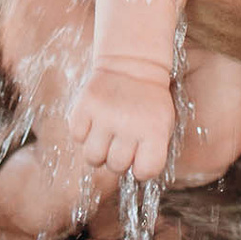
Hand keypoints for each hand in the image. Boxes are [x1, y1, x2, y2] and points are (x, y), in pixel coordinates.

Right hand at [68, 58, 177, 180]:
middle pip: (116, 167)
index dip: (141, 168)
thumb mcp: (163, 125)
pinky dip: (83, 133)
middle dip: (118, 158)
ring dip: (99, 151)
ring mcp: (105, 114)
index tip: (141, 155)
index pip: (145, 172)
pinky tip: (94, 122)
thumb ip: (153, 152)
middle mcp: (130, 124)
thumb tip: (134, 175)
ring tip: (107, 136)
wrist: (132, 64)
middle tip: (123, 140)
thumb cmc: (149, 103)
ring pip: (93, 157)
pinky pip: (77, 137)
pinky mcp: (85, 105)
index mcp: (154, 130)